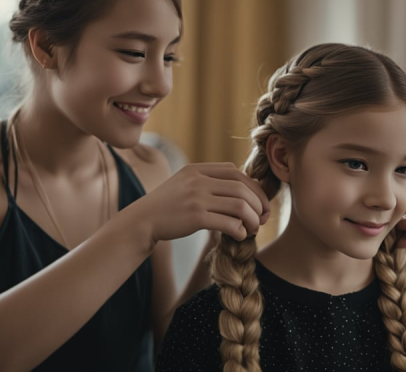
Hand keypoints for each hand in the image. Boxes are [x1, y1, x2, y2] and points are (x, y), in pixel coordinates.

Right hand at [121, 163, 270, 251]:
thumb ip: (208, 181)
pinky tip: (240, 235)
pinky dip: (240, 230)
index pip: (236, 173)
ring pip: (240, 206)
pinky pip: (228, 222)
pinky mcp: (195, 217)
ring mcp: (196, 197)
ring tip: (254, 228)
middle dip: (259, 204)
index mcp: (198, 170)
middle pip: (242, 188)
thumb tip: (241, 189)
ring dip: (253, 219)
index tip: (260, 203)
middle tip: (263, 218)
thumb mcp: (185, 184)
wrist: (142, 221)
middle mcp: (198, 180)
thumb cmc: (168, 207)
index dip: (254, 188)